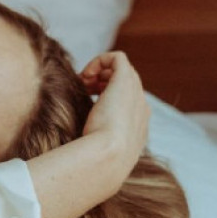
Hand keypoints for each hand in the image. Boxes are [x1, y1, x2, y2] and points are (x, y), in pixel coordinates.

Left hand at [79, 51, 149, 179]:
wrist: (109, 156)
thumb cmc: (99, 160)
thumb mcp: (98, 155)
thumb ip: (93, 149)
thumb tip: (75, 153)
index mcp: (138, 125)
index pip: (126, 101)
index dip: (105, 96)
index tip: (86, 102)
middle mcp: (141, 106)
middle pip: (124, 83)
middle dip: (102, 82)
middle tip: (82, 90)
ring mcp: (136, 92)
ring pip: (121, 69)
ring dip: (100, 72)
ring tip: (83, 83)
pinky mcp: (126, 79)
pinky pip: (117, 57)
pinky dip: (100, 61)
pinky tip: (86, 75)